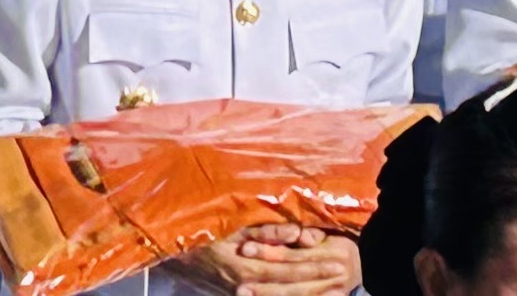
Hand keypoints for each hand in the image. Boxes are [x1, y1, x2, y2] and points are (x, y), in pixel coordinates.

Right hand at [178, 226, 359, 293]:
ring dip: (310, 293)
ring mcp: (241, 294)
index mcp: (246, 268)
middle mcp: (246, 287)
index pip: (289, 270)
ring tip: (335, 289)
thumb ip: (265, 231)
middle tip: (344, 277)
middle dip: (319, 283)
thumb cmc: (201, 233)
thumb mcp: (231, 227)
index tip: (338, 264)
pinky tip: (306, 294)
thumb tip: (296, 233)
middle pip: (290, 288)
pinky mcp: (238, 295)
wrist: (171, 253)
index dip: (314, 268)